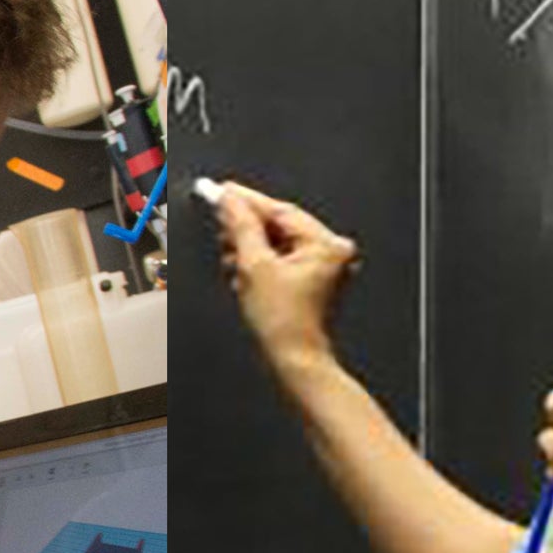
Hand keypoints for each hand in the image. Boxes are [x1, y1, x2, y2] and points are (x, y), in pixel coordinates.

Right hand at [213, 181, 359, 368]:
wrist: (294, 361)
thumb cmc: (285, 324)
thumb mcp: (255, 266)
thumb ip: (241, 226)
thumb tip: (229, 201)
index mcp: (326, 244)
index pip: (281, 210)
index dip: (247, 200)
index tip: (223, 190)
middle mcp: (332, 253)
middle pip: (280, 225)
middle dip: (247, 227)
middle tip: (220, 220)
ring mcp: (324, 268)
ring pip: (278, 242)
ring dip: (250, 246)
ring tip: (230, 253)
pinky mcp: (312, 282)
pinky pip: (282, 259)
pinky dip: (260, 261)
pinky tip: (241, 267)